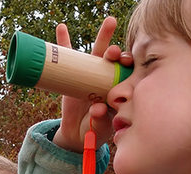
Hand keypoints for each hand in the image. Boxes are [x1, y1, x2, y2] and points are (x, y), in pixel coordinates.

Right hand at [53, 18, 131, 152]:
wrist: (78, 133)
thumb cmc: (94, 130)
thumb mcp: (100, 128)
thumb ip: (101, 120)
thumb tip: (97, 109)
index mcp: (118, 89)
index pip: (128, 73)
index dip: (129, 66)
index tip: (127, 64)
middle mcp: (106, 77)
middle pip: (115, 60)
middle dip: (116, 52)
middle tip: (113, 52)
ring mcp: (90, 73)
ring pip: (97, 52)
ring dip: (104, 37)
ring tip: (109, 23)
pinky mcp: (72, 74)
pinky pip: (68, 56)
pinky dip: (64, 42)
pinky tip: (61, 28)